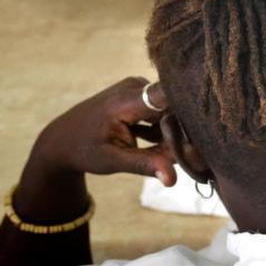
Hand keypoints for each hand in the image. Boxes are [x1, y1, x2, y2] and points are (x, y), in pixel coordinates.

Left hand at [26, 77, 175, 182]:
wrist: (62, 139)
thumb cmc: (84, 150)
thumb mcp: (113, 161)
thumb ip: (145, 165)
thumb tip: (173, 179)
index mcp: (125, 101)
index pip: (167, 96)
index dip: (189, 114)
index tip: (202, 137)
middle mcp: (135, 87)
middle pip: (173, 107)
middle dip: (183, 134)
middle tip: (190, 161)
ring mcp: (138, 88)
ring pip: (170, 110)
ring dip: (174, 134)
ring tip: (172, 156)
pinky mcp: (140, 94)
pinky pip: (162, 110)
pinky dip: (165, 130)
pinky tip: (162, 148)